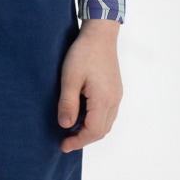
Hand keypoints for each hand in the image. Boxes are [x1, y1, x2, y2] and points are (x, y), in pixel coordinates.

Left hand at [57, 20, 122, 152]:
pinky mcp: (115, 90)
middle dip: (84, 139)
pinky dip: (96, 121)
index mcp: (104, 99)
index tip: (63, 145)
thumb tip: (65, 126)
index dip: (78, 141)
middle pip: (101, 130)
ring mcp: (116, 95)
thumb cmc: (84, 52)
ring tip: (72, 129)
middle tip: (66, 140)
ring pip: (106, 123)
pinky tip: (83, 115)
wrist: (100, 34)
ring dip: (90, 131)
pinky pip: (108, 113)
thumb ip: (68, 103)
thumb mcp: (70, 77)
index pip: (93, 131)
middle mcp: (114, 101)